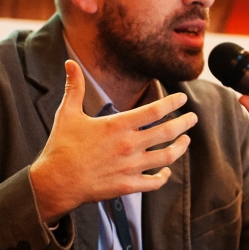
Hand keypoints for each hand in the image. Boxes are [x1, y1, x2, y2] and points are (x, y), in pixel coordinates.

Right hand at [29, 60, 196, 223]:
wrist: (55, 182)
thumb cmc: (61, 147)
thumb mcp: (67, 113)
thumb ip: (74, 88)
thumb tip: (68, 63)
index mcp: (117, 125)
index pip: (155, 110)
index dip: (173, 103)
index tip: (182, 98)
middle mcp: (129, 145)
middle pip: (168, 131)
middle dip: (185, 123)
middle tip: (193, 118)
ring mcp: (131, 167)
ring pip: (168, 157)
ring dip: (180, 147)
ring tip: (186, 140)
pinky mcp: (128, 186)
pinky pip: (155, 182)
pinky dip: (164, 177)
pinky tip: (167, 172)